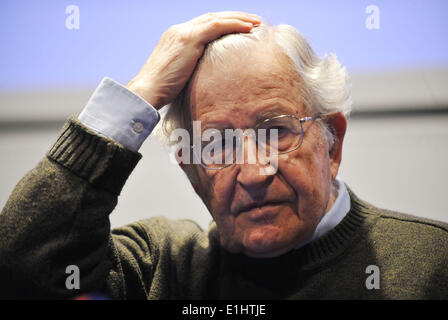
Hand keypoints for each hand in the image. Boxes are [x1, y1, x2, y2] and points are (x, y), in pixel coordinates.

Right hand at [126, 11, 260, 109]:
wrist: (148, 91)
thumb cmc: (162, 91)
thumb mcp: (180, 75)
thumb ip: (193, 69)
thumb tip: (209, 78)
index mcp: (176, 37)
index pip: (204, 25)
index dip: (224, 24)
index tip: (240, 28)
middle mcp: (179, 30)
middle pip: (212, 17)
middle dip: (234, 17)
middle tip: (253, 20)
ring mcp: (183, 32)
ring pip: (216, 18)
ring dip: (239, 18)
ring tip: (256, 22)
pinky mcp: (189, 39)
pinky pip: (216, 26)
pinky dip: (234, 25)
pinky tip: (248, 28)